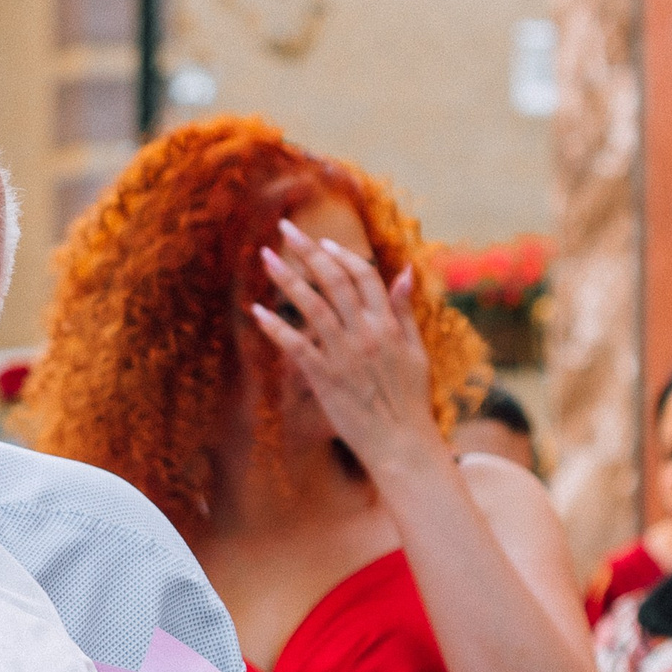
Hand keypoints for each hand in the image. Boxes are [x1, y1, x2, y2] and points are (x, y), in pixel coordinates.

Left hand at [250, 220, 439, 480]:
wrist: (402, 443)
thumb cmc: (409, 400)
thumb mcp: (416, 350)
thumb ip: (404, 310)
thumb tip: (404, 270)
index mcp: (388, 323)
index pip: (363, 275)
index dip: (340, 255)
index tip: (321, 242)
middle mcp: (365, 332)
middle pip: (333, 280)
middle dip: (308, 251)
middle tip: (284, 229)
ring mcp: (344, 353)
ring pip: (312, 305)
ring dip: (287, 278)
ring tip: (265, 257)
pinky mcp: (325, 378)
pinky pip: (296, 345)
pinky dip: (276, 327)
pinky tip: (256, 312)